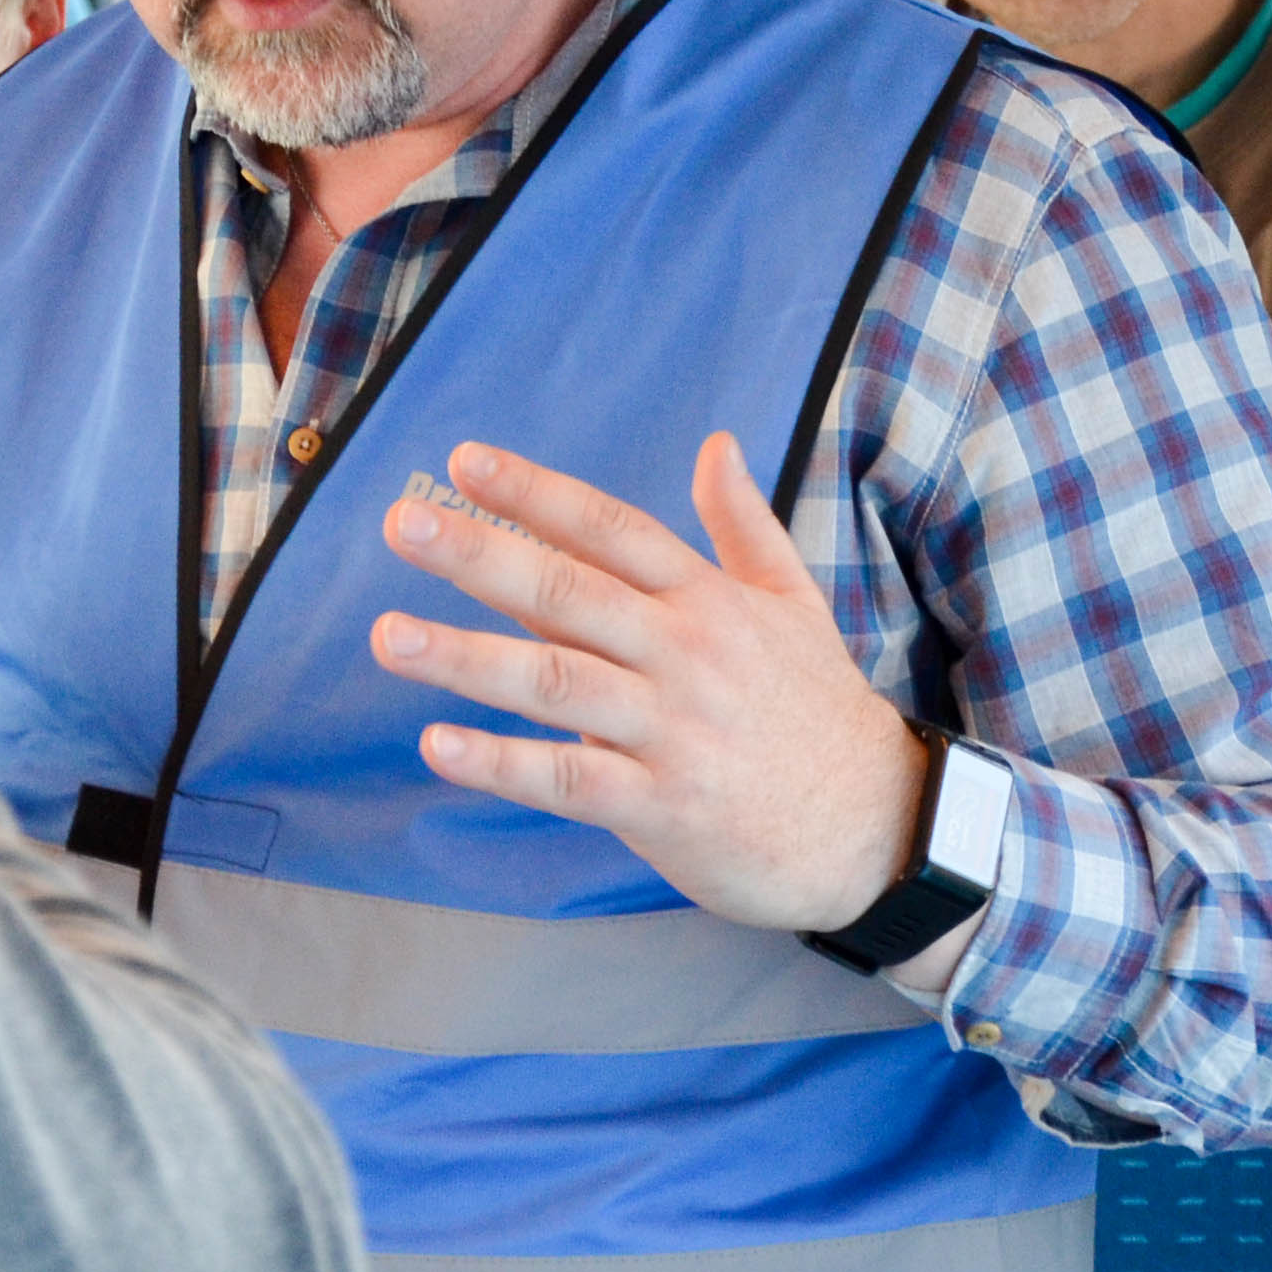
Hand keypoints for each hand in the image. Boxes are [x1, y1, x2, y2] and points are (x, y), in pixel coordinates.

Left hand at [370, 433, 932, 938]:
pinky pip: (570, 780)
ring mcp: (673, 730)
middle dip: (481, 555)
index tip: (465, 460)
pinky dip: (503, 764)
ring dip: (468, 659)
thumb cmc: (820, 712)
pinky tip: (438, 744)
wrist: (882, 828)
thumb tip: (716, 442)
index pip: (611, 529)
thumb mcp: (794, 603)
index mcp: (708, 600)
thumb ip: (742, 524)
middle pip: (570, 591)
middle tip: (403, 523)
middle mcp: (685, 654)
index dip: (537, 492)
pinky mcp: (664, 805)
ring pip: (558, 682)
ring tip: (389, 636)